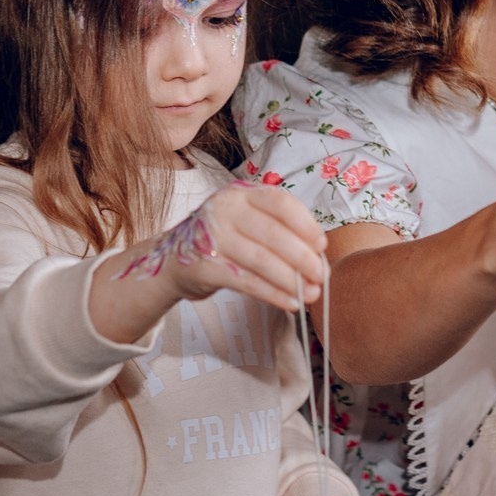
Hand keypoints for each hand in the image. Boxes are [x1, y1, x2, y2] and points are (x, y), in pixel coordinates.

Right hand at [91, 181, 331, 342]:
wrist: (174, 260)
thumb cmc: (224, 240)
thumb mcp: (247, 222)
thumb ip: (280, 233)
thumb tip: (320, 262)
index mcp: (241, 193)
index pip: (280, 203)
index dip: (306, 225)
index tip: (322, 246)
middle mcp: (225, 209)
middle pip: (274, 234)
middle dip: (303, 258)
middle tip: (322, 277)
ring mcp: (211, 236)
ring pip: (261, 260)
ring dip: (291, 280)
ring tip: (310, 295)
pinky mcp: (203, 265)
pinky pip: (246, 281)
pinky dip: (272, 294)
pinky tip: (289, 302)